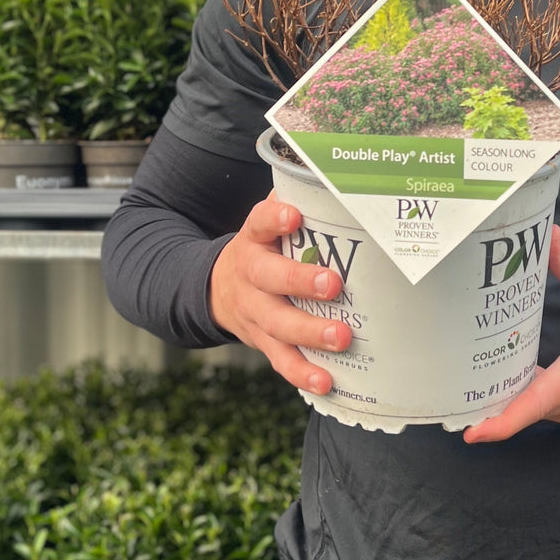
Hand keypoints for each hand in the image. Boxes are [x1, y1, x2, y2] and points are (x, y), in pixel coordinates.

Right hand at [209, 194, 351, 395]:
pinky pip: (281, 360)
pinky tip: (327, 381)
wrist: (216, 290)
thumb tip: (343, 178)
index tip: (293, 215)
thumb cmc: (265, 249)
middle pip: (271, 279)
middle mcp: (250, 275)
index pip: (259, 222)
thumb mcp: (268, 224)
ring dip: (310, 332)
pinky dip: (303, 373)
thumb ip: (301, 201)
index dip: (274, 218)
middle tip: (333, 284)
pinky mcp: (262, 342)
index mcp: (254, 240)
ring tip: (342, 337)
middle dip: (301, 282)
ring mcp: (254, 312)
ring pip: (278, 324)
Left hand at [463, 225, 559, 443]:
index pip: (536, 403)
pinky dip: (527, 402)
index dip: (502, 422)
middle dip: (492, 406)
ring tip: (475, 383)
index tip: (472, 431)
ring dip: (509, 403)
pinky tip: (508, 382)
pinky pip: (549, 411)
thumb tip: (550, 235)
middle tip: (457, 389)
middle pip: (528, 410)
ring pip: (537, 413)